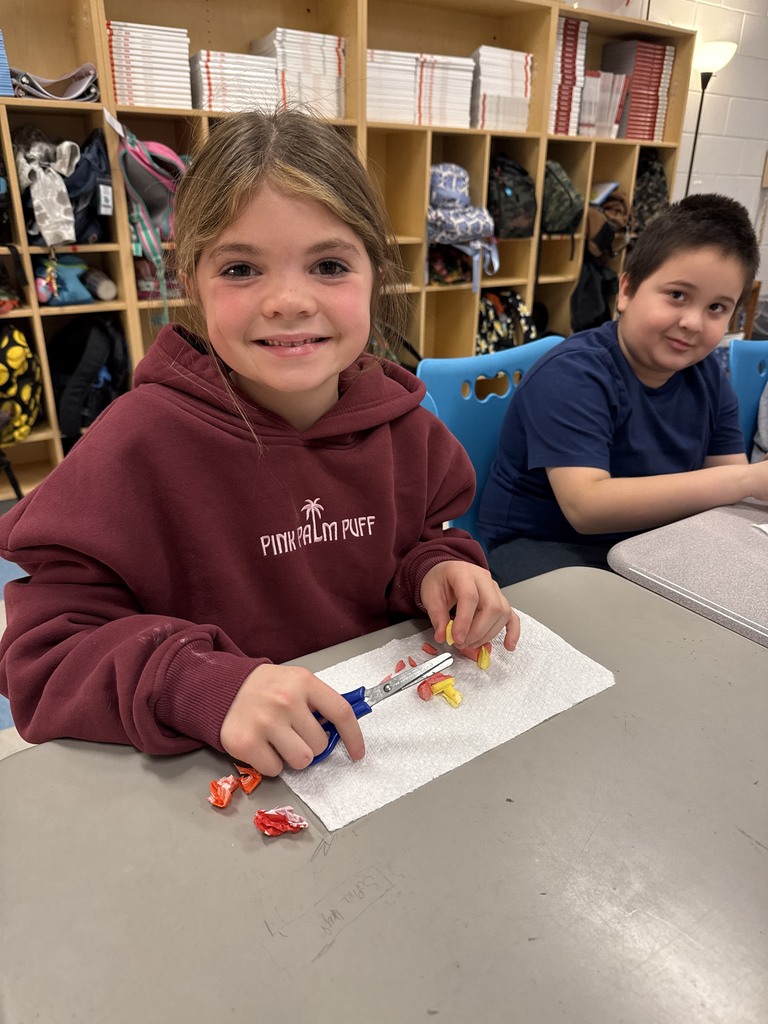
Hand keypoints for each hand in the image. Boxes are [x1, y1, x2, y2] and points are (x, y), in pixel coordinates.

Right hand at [219, 664, 364, 775]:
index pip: (341, 712)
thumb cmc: (265, 688)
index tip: (357, 753)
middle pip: (320, 744)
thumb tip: (341, 733)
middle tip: (294, 733)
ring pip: (302, 761)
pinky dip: (271, 764)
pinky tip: (262, 746)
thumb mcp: (295, 682)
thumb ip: (317, 703)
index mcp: (303, 682)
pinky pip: (275, 770)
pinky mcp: (245, 743)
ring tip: (278, 740)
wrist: (220, 687)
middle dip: (311, 744)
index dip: (354, 737)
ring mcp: (265, 722)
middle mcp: (285, 700)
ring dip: (293, 757)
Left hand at [420, 561, 519, 652]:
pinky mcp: (501, 600)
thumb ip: (436, 616)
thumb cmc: (440, 581)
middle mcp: (484, 579)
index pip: (470, 596)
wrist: (447, 572)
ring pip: (503, 613)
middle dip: (477, 631)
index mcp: (463, 573)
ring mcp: (495, 589)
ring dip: (488, 634)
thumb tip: (443, 636)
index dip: (464, 621)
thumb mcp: (430, 595)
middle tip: (461, 643)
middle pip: (492, 606)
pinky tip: (508, 645)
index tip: (456, 638)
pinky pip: (512, 616)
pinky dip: (512, 632)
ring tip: (470, 643)